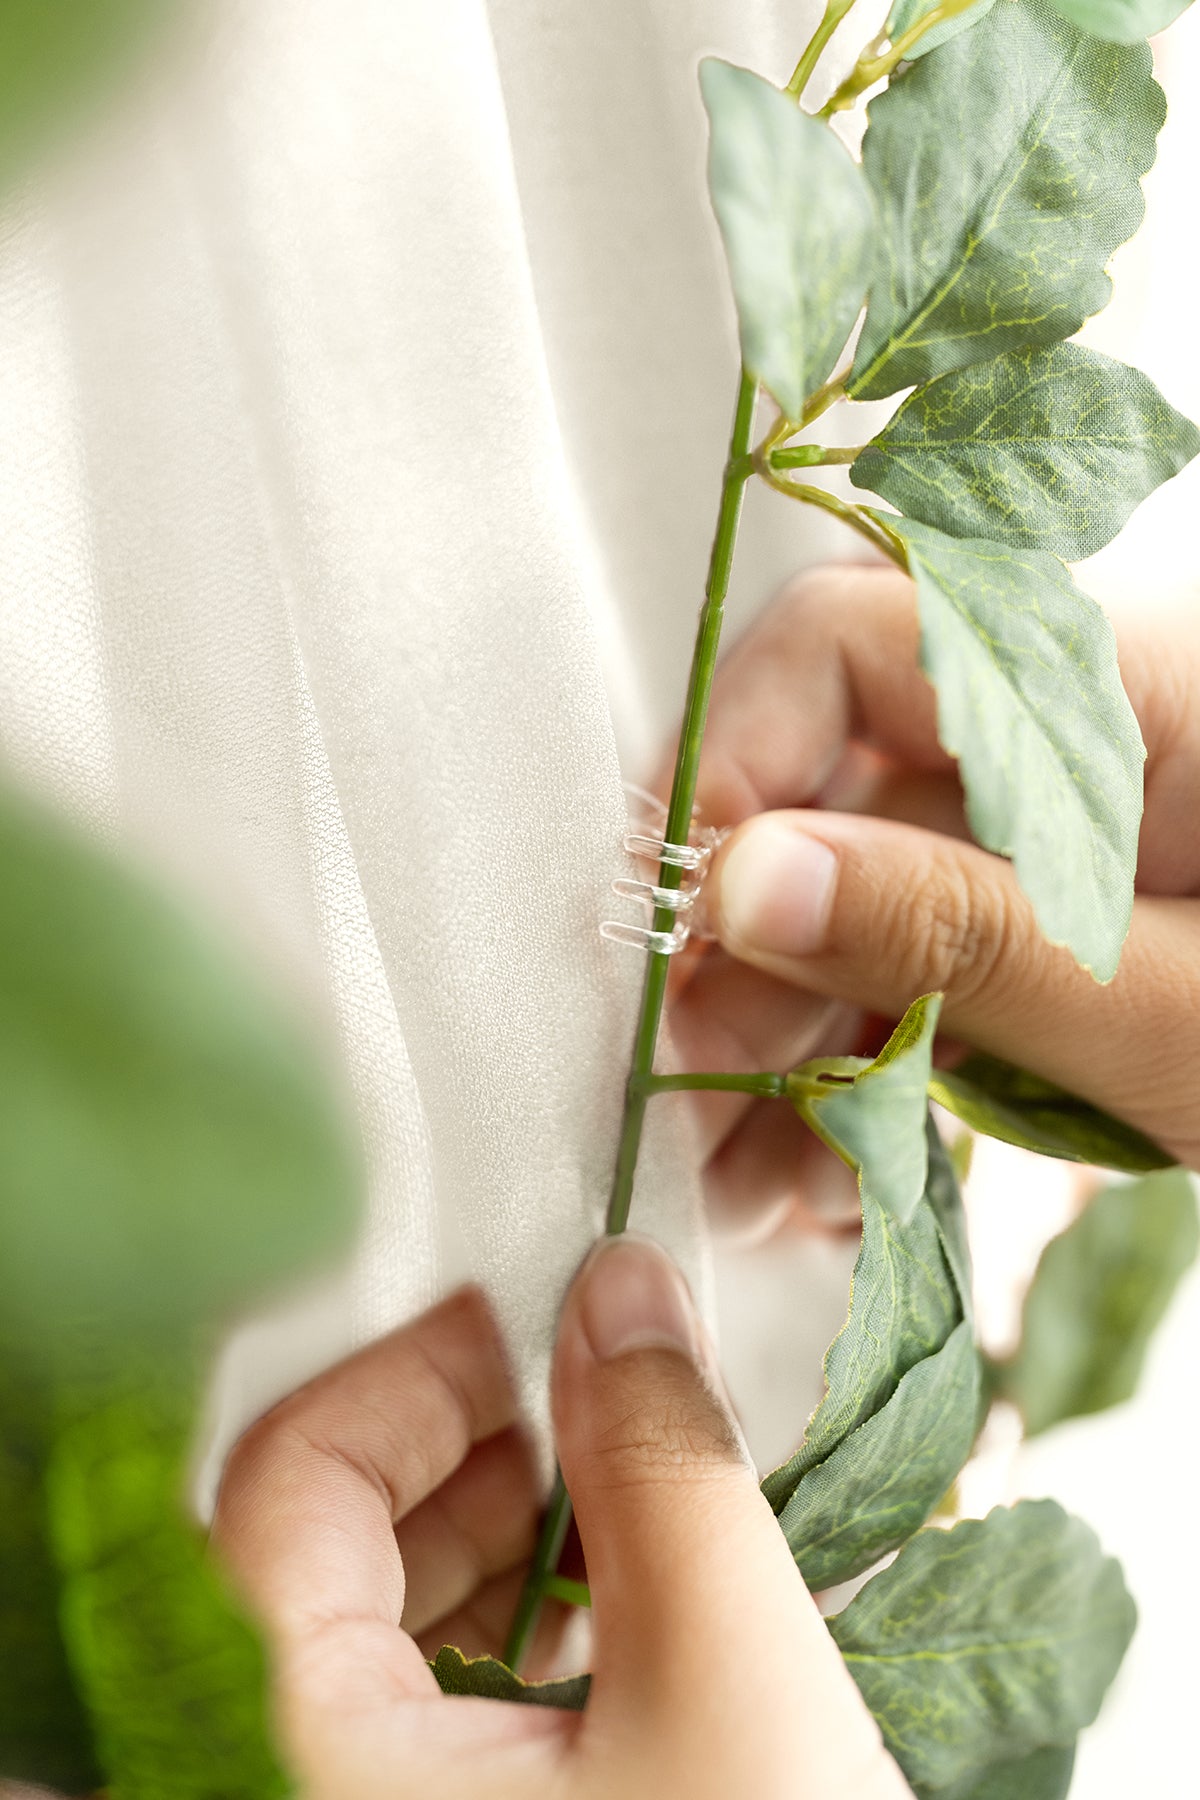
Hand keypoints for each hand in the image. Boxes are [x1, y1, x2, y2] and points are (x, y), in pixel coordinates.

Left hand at [214, 1237, 909, 1798]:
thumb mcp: (727, 1675)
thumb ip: (665, 1462)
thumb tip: (623, 1285)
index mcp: (313, 1751)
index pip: (279, 1494)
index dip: (399, 1375)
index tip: (517, 1318)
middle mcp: (309, 1776)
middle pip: (332, 1547)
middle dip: (477, 1443)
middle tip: (598, 1380)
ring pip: (399, 1620)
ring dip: (518, 1524)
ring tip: (637, 1477)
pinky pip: (453, 1698)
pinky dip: (536, 1617)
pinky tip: (635, 1590)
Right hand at [669, 563, 1199, 1238]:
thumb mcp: (1184, 1013)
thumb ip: (964, 934)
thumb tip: (739, 879)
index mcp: (1128, 686)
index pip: (859, 633)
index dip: (743, 750)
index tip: (694, 910)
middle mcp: (1075, 734)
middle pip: (839, 774)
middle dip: (749, 932)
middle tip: (688, 1076)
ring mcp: (1068, 832)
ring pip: (866, 886)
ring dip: (791, 1025)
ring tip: (746, 1172)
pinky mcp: (1069, 920)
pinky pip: (929, 958)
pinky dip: (867, 1057)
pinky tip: (823, 1168)